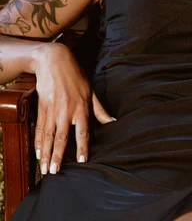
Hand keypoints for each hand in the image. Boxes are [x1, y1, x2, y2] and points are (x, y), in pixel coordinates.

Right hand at [31, 42, 115, 175]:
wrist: (54, 61)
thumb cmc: (76, 75)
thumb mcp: (90, 90)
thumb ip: (99, 109)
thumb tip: (113, 121)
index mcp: (80, 107)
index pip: (82, 131)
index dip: (82, 146)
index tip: (81, 160)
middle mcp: (66, 111)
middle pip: (61, 137)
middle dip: (57, 156)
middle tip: (54, 171)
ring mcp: (52, 110)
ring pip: (48, 135)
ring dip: (46, 153)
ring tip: (44, 168)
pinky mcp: (42, 108)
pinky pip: (39, 128)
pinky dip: (38, 142)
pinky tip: (38, 152)